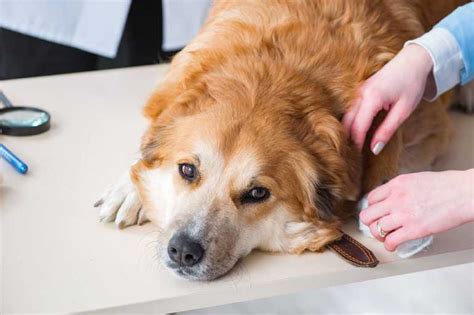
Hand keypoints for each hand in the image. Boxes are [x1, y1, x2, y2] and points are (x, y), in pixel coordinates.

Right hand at [343, 44, 432, 153]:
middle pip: (347, 121)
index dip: (356, 143)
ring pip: (346, 115)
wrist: (413, 60)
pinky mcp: (361, 90)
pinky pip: (351, 109)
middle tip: (352, 154)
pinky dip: (351, 121)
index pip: (358, 126)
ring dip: (348, 130)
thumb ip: (387, 131)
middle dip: (348, 138)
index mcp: (372, 98)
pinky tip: (355, 130)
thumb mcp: (403, 111)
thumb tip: (375, 149)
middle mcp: (361, 94)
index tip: (357, 157)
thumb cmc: (411, 85)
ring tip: (353, 145)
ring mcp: (359, 90)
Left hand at [359, 170, 473, 250]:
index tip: (377, 213)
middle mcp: (395, 199)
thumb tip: (392, 198)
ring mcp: (403, 214)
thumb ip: (400, 189)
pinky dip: (389, 245)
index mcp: (396, 185)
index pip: (371, 198)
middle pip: (368, 215)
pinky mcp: (414, 229)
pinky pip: (391, 241)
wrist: (463, 193)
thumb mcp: (415, 179)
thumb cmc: (445, 186)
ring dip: (379, 235)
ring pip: (375, 229)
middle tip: (376, 226)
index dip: (373, 208)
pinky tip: (393, 245)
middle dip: (370, 222)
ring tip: (385, 237)